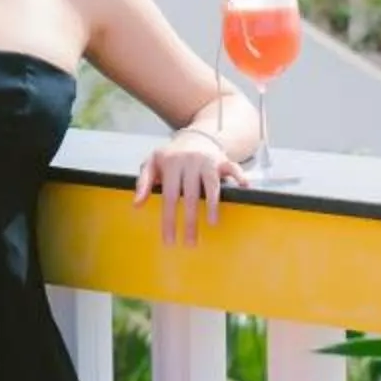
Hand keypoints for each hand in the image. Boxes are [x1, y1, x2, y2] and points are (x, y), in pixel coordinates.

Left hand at [133, 128, 244, 246]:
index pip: (169, 197)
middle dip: (190, 221)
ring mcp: (208, 160)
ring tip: (213, 224)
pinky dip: (239, 177)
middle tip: (190, 243)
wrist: (193, 136)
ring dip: (213, 204)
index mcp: (172, 164)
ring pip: (212, 185)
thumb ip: (143, 182)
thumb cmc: (171, 156)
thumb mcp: (152, 163)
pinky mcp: (223, 159)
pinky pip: (233, 168)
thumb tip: (137, 204)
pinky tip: (243, 188)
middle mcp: (190, 162)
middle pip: (191, 195)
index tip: (169, 241)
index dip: (169, 220)